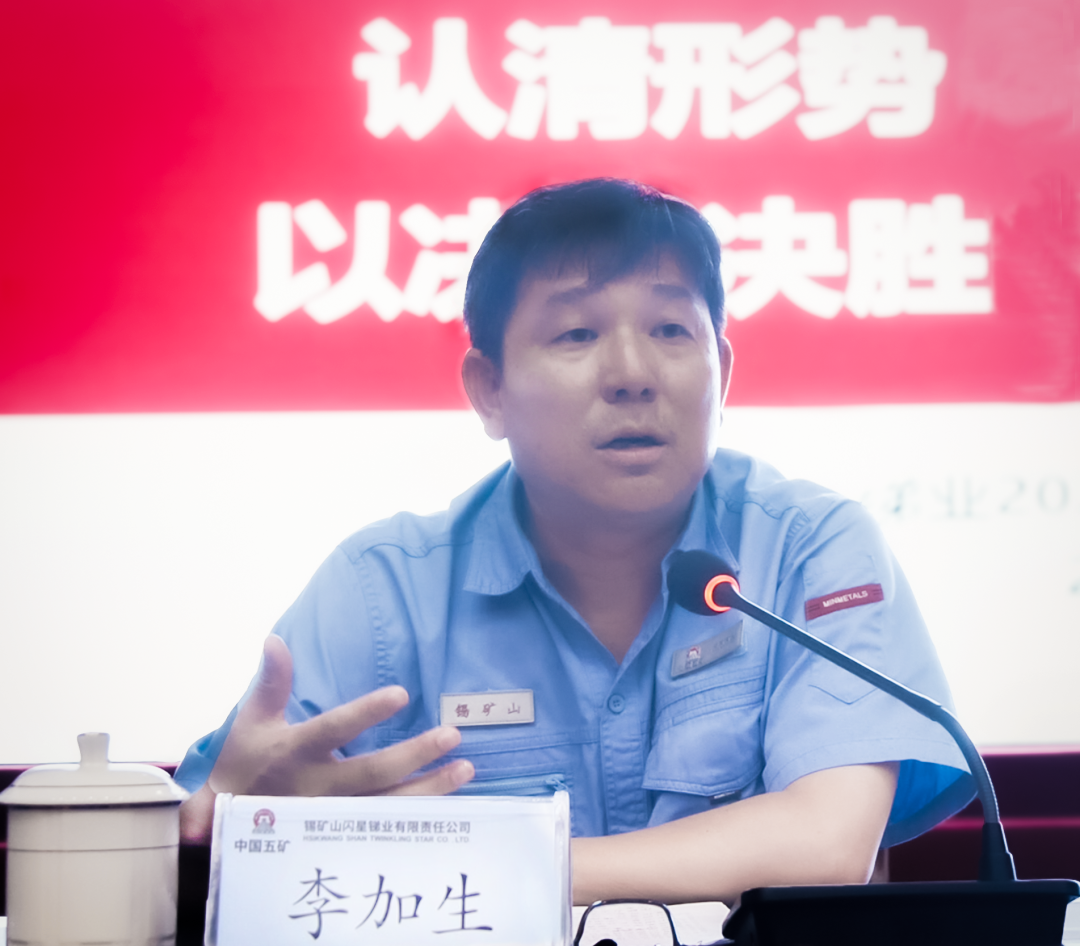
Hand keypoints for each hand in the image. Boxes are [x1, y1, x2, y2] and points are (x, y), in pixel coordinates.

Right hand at [180, 634, 472, 840]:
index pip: (335, 730)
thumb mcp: (252, 720)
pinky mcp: (344, 835)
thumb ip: (272, 682)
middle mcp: (318, 788)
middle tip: (452, 735)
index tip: (402, 694)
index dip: (366, 714)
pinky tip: (454, 803)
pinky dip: (421, 818)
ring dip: (430, 789)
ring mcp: (334, 817)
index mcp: (296, 752)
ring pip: (387, 806)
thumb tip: (275, 640)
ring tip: (466, 768)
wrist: (227, 823)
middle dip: (414, 755)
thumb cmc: (245, 761)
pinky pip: (387, 829)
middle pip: (372, 773)